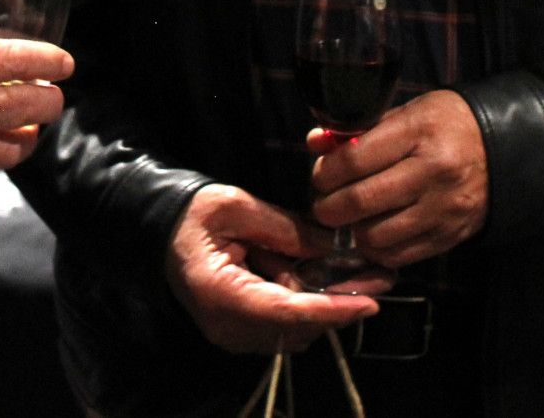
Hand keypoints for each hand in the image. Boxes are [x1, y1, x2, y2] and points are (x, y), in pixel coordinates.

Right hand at [163, 184, 378, 353]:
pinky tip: (327, 278)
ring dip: (329, 304)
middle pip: (297, 327)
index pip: (285, 312)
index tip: (368, 302)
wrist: (160, 230)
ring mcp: (233, 335)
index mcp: (220, 293)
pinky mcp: (241, 332)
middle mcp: (227, 326)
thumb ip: (287, 229)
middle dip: (341, 303)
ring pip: (296, 330)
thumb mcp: (238, 208)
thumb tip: (336, 246)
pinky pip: (285, 327)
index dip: (330, 310)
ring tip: (361, 273)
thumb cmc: (194, 214)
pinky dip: (310, 305)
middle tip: (382, 276)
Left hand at [309, 89, 487, 267]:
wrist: (503, 149)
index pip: (355, 159)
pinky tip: (372, 232)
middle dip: (329, 207)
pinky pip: (399, 255)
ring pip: (377, 235)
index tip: (319, 176)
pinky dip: (377, 249)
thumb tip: (315, 143)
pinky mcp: (450, 235)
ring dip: (352, 231)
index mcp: (419, 131)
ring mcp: (444, 207)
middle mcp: (433, 171)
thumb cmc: (444, 125)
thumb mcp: (405, 113)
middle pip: (362, 200)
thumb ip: (359, 130)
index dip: (325, 172)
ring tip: (348, 219)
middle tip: (323, 204)